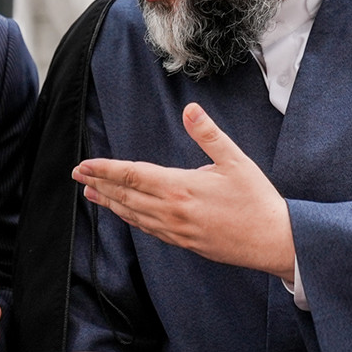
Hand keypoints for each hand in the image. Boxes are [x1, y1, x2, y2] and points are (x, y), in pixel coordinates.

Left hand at [73, 102, 295, 279]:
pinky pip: (148, 229)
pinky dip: (130, 219)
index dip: (105, 169)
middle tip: (77, 175)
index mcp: (180, 188)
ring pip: (133, 215)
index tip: (85, 165)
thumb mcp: (235, 160)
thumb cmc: (257, 200)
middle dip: (99, 184)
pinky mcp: (183, 242)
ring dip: (109, 202)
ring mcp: (175, 230)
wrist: (274, 242)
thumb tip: (190, 109)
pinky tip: (124, 213)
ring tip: (91, 193)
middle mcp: (171, 212)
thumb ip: (208, 135)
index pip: (132, 176)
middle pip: (125, 196)